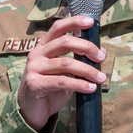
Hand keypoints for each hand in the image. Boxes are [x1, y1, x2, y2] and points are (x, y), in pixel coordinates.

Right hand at [17, 16, 105, 131]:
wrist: (31, 110)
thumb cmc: (49, 89)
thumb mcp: (65, 72)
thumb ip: (79, 60)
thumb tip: (102, 51)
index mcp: (43, 46)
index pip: (58, 28)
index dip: (74, 22)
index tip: (90, 22)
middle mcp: (37, 54)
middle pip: (64, 42)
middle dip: (86, 47)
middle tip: (101, 57)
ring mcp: (34, 68)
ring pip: (66, 63)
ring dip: (87, 70)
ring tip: (100, 78)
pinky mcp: (35, 83)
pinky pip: (62, 81)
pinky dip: (79, 84)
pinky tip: (90, 88)